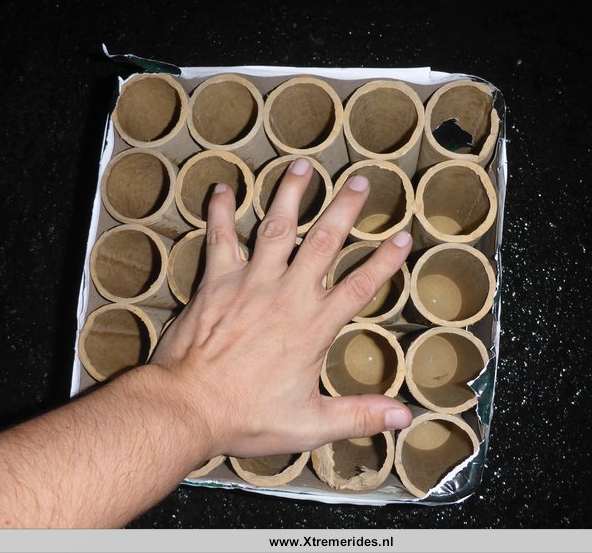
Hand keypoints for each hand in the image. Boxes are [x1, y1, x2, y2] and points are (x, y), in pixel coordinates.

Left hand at [150, 157, 412, 458]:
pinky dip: (221, 213)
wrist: (189, 406)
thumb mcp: (310, 424)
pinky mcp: (217, 282)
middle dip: (344, 210)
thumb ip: (358, 415)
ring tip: (302, 166)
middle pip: (324, 242)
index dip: (384, 260)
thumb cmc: (247, 415)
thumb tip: (403, 417)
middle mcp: (287, 294)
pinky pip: (220, 239)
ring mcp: (251, 282)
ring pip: (277, 229)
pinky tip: (223, 189)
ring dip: (291, 195)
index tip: (402, 236)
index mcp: (313, 326)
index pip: (360, 285)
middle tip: (359, 182)